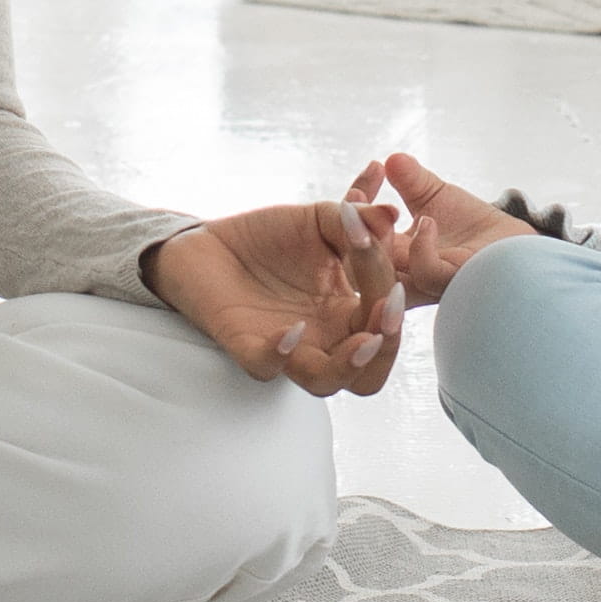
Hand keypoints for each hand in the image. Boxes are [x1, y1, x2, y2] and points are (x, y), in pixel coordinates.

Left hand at [147, 199, 410, 398]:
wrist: (208, 240)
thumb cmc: (269, 237)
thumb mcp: (320, 219)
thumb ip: (356, 219)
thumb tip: (390, 217)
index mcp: (345, 312)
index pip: (385, 317)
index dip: (392, 289)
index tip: (379, 243)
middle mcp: (321, 338)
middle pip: (369, 372)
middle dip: (388, 345)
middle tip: (388, 309)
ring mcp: (285, 347)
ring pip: (325, 383)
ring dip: (350, 365)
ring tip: (364, 339)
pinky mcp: (244, 344)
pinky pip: (265, 367)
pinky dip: (281, 353)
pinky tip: (292, 328)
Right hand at [363, 153, 549, 306]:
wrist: (518, 248)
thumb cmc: (476, 229)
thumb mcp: (437, 198)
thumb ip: (412, 180)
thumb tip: (391, 158)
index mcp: (394, 254)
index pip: (356, 236)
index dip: (350, 208)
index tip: (364, 176)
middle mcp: (402, 275)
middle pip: (357, 261)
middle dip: (348, 227)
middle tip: (356, 195)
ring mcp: (426, 285)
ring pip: (382, 274)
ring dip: (376, 240)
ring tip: (387, 210)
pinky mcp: (453, 285)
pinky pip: (425, 274)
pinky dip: (420, 247)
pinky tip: (428, 223)